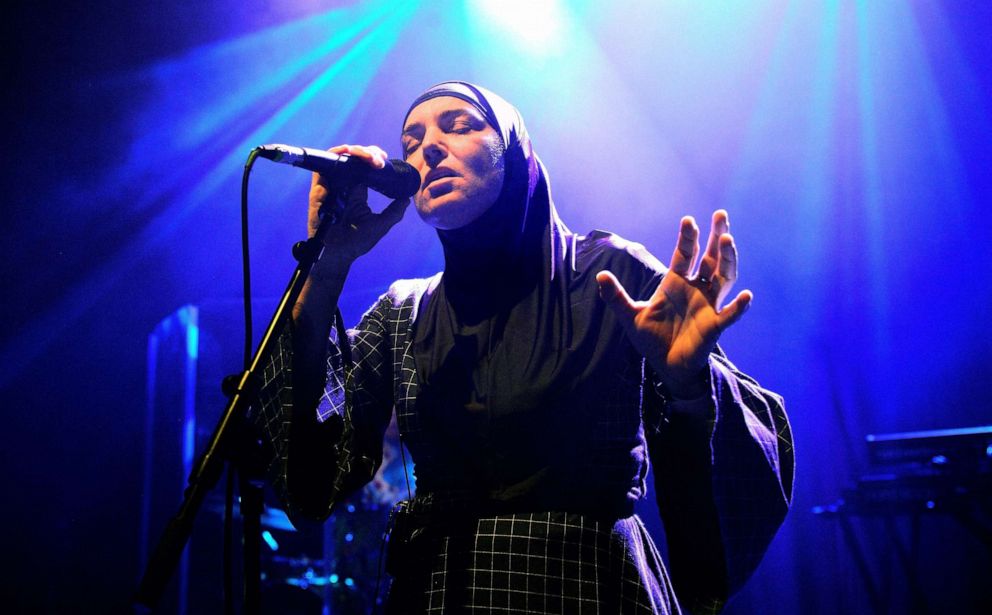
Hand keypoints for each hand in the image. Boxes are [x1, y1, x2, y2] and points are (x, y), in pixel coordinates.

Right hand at [308, 144, 409, 271]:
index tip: (385, 160)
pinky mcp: (319, 187)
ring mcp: (332, 184)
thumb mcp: (381, 225)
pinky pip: (324, 164)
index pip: (365, 167)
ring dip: (356, 151)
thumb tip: (406, 197)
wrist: (338, 254)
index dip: (375, 158)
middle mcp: (344, 185)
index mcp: (358, 191)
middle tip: (379, 160)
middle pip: (355, 158)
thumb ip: (395, 211)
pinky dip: (337, 154)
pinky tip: (350, 154)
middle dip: (369, 152)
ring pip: (342, 157)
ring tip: (370, 158)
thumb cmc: (357, 242)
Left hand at [596, 210, 751, 397]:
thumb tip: (599, 276)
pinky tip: (746, 296)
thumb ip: (616, 296)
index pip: (685, 254)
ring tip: (728, 240)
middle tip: (721, 215)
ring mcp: (708, 305)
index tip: (688, 220)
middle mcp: (696, 289)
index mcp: (676, 282)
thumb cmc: (651, 338)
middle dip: (716, 237)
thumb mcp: (630, 316)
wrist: (665, 366)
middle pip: (711, 258)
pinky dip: (739, 307)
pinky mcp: (715, 326)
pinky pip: (730, 315)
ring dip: (728, 259)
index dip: (688, 237)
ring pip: (724, 278)